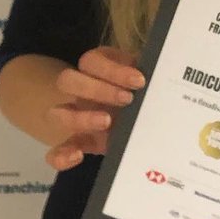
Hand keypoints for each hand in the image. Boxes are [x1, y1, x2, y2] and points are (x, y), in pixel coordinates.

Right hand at [44, 46, 144, 170]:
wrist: (150, 123)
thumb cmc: (146, 95)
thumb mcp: (148, 83)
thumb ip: (151, 80)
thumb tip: (162, 80)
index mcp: (98, 69)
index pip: (93, 62)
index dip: (113, 70)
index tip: (139, 81)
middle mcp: (82, 90)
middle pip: (68, 80)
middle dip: (97, 89)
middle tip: (127, 99)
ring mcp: (76, 116)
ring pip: (58, 113)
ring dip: (81, 118)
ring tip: (107, 122)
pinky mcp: (80, 142)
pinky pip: (58, 150)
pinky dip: (61, 155)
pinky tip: (77, 156)